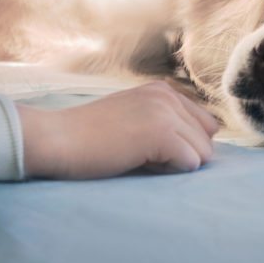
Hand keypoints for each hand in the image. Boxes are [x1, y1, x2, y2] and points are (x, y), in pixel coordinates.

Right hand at [18, 82, 218, 178]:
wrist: (56, 138)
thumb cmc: (87, 137)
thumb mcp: (132, 117)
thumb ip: (163, 121)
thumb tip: (202, 144)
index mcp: (162, 90)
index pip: (205, 124)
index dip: (182, 144)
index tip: (147, 146)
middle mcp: (167, 95)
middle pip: (208, 139)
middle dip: (183, 154)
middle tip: (142, 154)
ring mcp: (165, 112)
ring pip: (203, 153)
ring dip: (175, 164)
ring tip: (139, 157)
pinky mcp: (161, 133)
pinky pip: (191, 163)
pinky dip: (169, 172)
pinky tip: (138, 161)